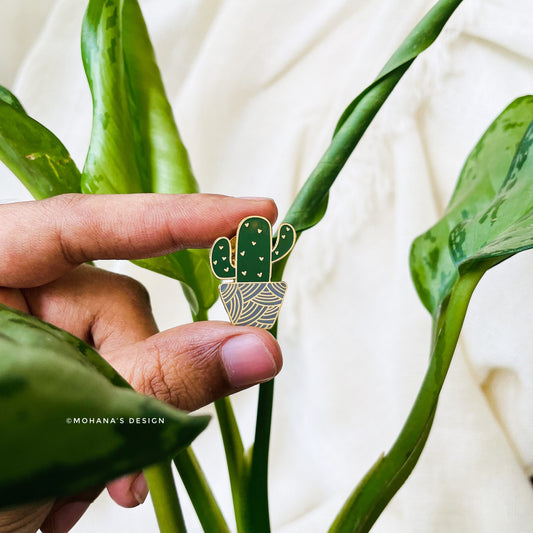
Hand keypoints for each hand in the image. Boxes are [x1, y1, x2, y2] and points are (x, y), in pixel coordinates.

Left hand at [0, 193, 282, 532]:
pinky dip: (122, 426)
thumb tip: (258, 347)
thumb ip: (156, 381)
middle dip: (138, 375)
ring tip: (100, 479)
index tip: (253, 215)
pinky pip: (118, 377)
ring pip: (127, 346)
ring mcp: (38, 334)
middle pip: (115, 304)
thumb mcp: (52, 425)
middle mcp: (15, 296)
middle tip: (126, 448)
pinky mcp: (60, 370)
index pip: (80, 225)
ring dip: (130, 414)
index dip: (174, 217)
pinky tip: (98, 475)